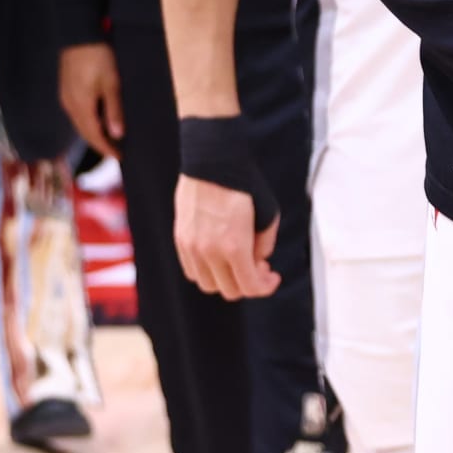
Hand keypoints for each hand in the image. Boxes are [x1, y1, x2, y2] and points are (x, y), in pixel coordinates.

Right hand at [60, 41, 123, 151]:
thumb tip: (117, 134)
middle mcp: (70, 105)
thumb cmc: (98, 57)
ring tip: (110, 138)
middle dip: (100, 144)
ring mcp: (66, 97)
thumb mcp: (111, 83)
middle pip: (85, 132)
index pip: (94, 136)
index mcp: (81, 106)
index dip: (107, 148)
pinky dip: (88, 121)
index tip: (120, 157)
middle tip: (116, 152)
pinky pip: (77, 113)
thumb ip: (114, 110)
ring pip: (80, 123)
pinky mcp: (66, 90)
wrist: (79, 34)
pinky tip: (99, 119)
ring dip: (94, 133)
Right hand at [174, 173, 278, 298]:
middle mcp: (210, 251)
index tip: (272, 277)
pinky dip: (208, 271)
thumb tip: (259, 260)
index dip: (265, 287)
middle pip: (230, 290)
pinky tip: (219, 255)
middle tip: (258, 266)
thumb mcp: (268, 215)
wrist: (213, 161)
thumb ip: (266, 244)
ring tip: (236, 261)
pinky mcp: (180, 239)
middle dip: (248, 283)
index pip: (250, 288)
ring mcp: (191, 247)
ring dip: (226, 279)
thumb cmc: (243, 185)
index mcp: (234, 247)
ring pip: (208, 284)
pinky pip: (193, 270)